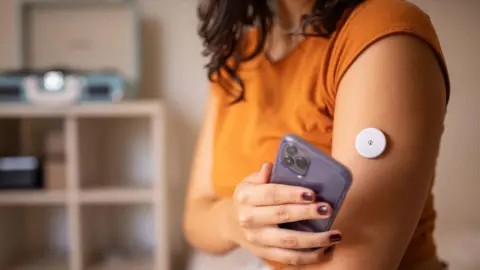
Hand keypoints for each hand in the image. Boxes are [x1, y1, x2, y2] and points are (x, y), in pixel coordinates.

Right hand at [227, 163, 341, 265]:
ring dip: (314, 239)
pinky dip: (309, 257)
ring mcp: (257, 238)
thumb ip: (264, 175)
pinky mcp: (264, 253)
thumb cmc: (250, 197)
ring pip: (288, 242)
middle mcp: (249, 218)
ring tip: (335, 235)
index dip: (292, 194)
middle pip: (282, 216)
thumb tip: (272, 166)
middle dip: (307, 213)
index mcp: (246, 196)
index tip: (312, 193)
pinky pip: (289, 258)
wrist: (232, 223)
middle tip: (327, 209)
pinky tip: (326, 250)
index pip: (271, 194)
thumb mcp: (251, 181)